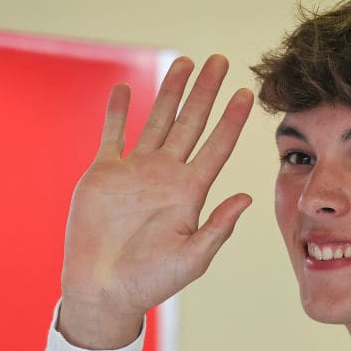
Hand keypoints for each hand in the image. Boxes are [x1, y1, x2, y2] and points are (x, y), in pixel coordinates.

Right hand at [59, 55, 253, 348]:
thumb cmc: (149, 281)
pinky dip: (118, 111)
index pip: (217, 147)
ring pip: (157, 120)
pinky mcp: (104, 173)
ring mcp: (135, 171)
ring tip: (184, 61)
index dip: (232, 120)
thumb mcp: (192, 259)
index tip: (247, 93)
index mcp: (190, 193)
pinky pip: (114, 134)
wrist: (103, 289)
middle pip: (191, 123)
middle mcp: (166, 175)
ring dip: (170, 91)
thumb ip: (217, 228)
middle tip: (220, 60)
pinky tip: (124, 88)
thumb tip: (247, 198)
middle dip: (205, 92)